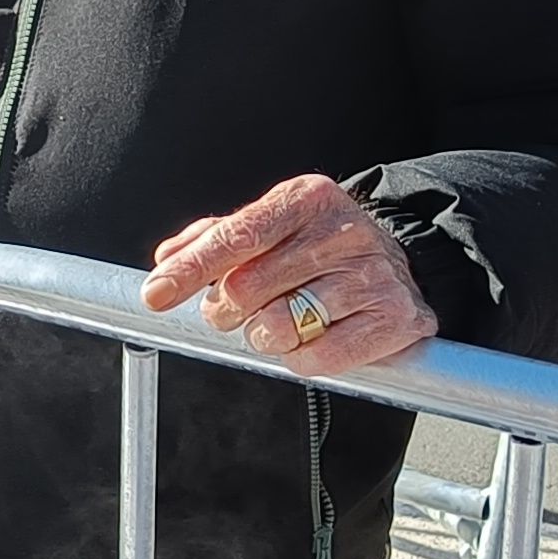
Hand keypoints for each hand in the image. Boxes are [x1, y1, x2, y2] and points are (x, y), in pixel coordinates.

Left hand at [139, 175, 437, 376]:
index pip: (236, 236)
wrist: (401, 266)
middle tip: (231, 312)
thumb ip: (214, 238)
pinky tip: (310, 339)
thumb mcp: (270, 228)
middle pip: (248, 286)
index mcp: (306, 199)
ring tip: (277, 322)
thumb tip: (167, 257)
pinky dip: (300, 359)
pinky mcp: (396, 318)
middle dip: (224, 309)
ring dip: (264, 335)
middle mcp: (343, 231)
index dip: (190, 270)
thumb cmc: (320, 249)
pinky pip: (319, 357)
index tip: (156, 294)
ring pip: (281, 325)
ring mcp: (373, 275)